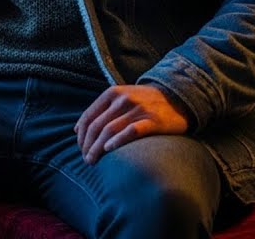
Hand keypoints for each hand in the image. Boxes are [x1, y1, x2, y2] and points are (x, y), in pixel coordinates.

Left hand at [75, 84, 189, 163]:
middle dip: (87, 144)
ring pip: (109, 130)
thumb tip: (77, 129)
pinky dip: (117, 140)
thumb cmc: (144, 102)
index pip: (88, 116)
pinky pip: (131, 131)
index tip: (80, 148)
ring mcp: (138, 109)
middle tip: (85, 159)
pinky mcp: (153, 121)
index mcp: (112, 93)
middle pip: (97, 125)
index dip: (81, 135)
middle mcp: (123, 100)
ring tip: (92, 160)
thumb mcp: (120, 98)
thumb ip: (100, 110)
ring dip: (97, 148)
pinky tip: (109, 150)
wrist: (177, 97)